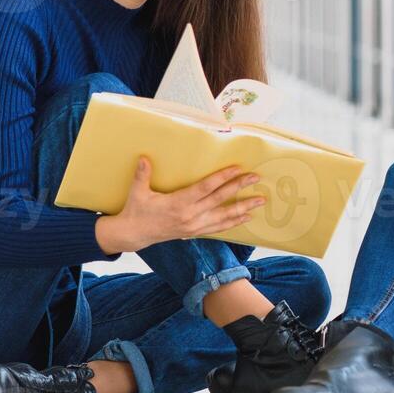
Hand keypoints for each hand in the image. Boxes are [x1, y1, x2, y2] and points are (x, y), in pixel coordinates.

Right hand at [96, 159, 264, 253]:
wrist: (134, 234)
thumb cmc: (137, 211)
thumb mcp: (137, 192)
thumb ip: (142, 175)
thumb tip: (144, 158)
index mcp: (178, 203)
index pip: (205, 188)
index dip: (222, 178)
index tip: (237, 168)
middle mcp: (190, 215)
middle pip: (220, 199)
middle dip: (239, 188)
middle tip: (255, 178)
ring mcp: (194, 226)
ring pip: (224, 216)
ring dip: (243, 208)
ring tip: (259, 201)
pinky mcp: (194, 232)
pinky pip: (218, 227)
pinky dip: (233, 222)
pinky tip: (245, 217)